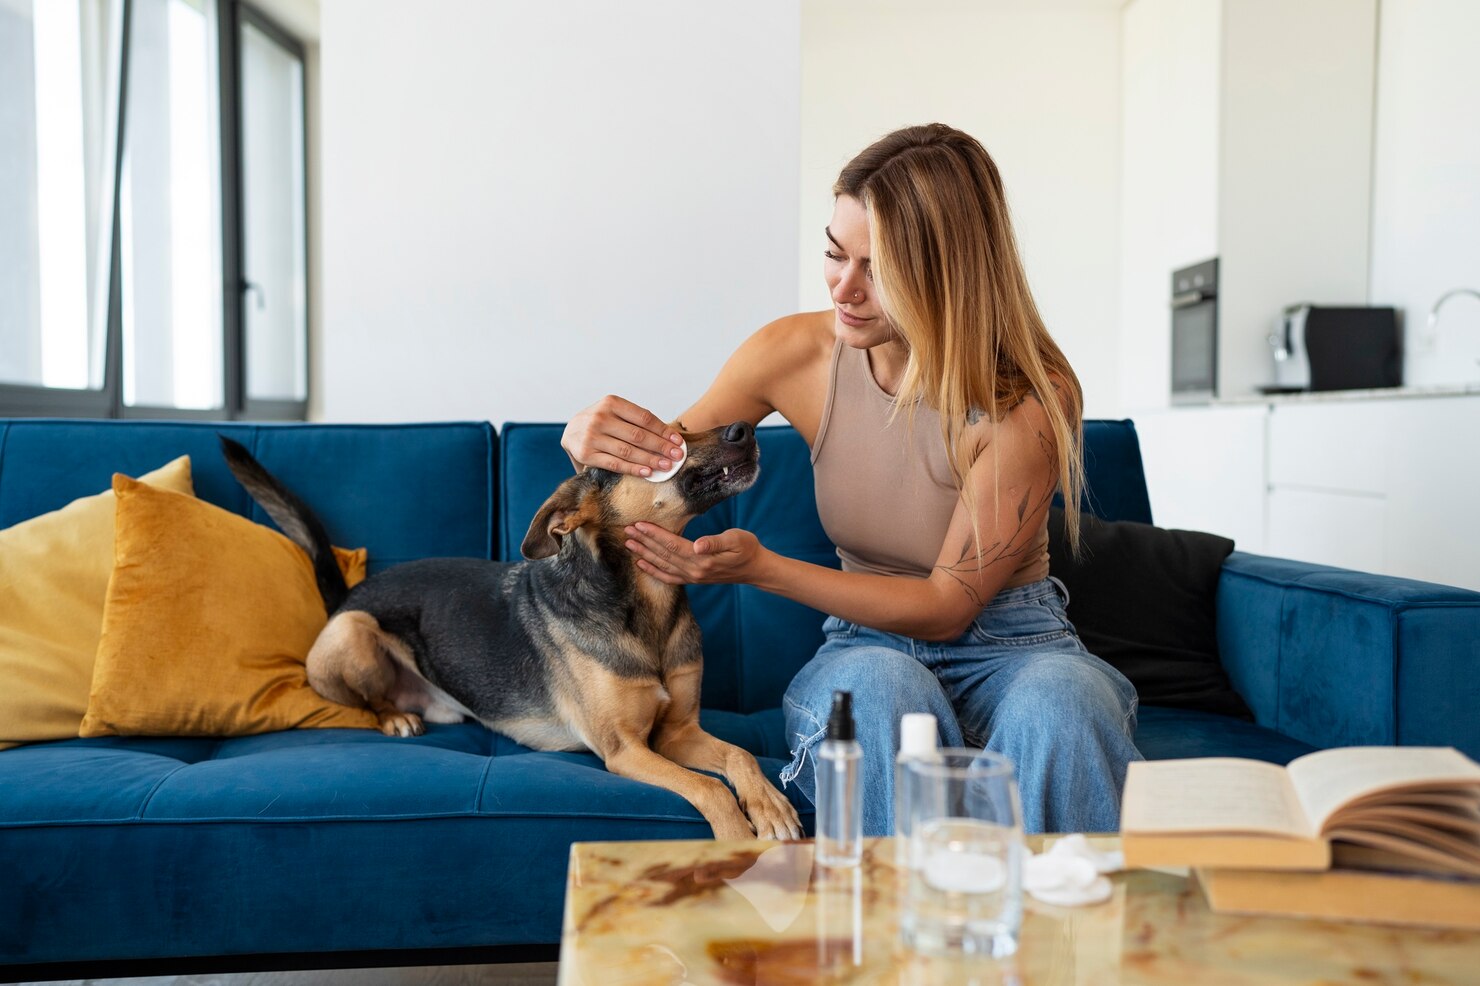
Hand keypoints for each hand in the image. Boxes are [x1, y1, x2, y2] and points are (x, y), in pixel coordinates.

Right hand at [562, 395, 685, 477]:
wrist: (569, 432)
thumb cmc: (600, 423)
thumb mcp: (614, 413)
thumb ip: (635, 421)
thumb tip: (668, 438)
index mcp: (611, 403)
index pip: (644, 418)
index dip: (663, 430)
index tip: (678, 441)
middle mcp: (600, 417)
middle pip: (638, 435)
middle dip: (661, 447)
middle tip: (677, 456)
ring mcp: (592, 436)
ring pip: (628, 451)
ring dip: (650, 459)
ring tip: (666, 466)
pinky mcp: (586, 454)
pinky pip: (615, 463)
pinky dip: (633, 469)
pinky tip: (647, 472)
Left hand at [624, 525, 763, 585]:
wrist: (755, 568)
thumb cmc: (747, 548)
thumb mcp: (737, 539)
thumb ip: (716, 542)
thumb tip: (698, 545)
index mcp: (702, 559)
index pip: (672, 544)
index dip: (654, 534)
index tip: (639, 524)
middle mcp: (694, 570)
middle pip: (663, 554)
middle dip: (644, 541)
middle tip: (626, 530)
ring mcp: (692, 577)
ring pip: (662, 565)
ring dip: (644, 554)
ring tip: (629, 543)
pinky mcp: (693, 579)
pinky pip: (668, 577)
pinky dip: (653, 571)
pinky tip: (641, 564)